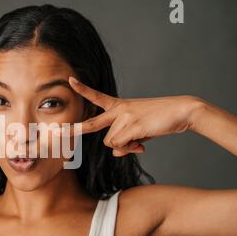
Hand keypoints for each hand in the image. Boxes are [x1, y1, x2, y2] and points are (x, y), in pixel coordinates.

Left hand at [58, 76, 202, 156]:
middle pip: (91, 124)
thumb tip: (114, 154)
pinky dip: (129, 149)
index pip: (97, 97)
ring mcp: (124, 117)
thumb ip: (124, 141)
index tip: (70, 81)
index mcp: (119, 105)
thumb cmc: (158, 119)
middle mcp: (118, 110)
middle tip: (55, 132)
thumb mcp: (138, 130)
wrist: (181, 111)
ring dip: (124, 146)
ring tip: (139, 142)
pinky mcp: (132, 126)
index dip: (83, 90)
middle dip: (73, 130)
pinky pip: (120, 146)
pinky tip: (143, 144)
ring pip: (110, 143)